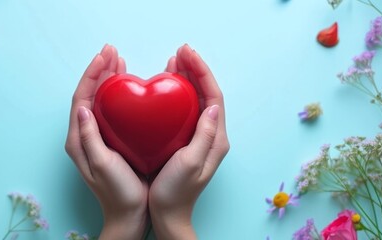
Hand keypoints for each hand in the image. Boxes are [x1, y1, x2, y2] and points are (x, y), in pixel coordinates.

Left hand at [65, 44, 148, 238]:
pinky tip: (131, 88)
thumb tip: (83, 106)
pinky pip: (113, 111)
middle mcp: (84, 135)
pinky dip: (120, 95)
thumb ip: (90, 136)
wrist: (128, 216)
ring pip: (101, 100)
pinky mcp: (112, 141)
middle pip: (89, 94)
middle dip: (100, 70)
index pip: (81, 97)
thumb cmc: (117, 193)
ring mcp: (98, 138)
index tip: (105, 57)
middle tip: (112, 51)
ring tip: (120, 61)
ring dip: (109, 79)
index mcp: (78, 139)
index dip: (92, 74)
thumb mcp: (102, 164)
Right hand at [149, 44, 229, 238]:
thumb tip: (213, 106)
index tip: (187, 55)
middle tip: (181, 51)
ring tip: (174, 61)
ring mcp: (200, 138)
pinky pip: (185, 110)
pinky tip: (165, 86)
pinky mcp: (187, 141)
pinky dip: (177, 93)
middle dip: (196, 69)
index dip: (202, 72)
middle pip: (207, 93)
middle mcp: (212, 135)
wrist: (169, 216)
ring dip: (187, 78)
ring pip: (196, 99)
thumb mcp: (190, 163)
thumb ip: (204, 135)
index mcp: (216, 139)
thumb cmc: (176, 194)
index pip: (214, 96)